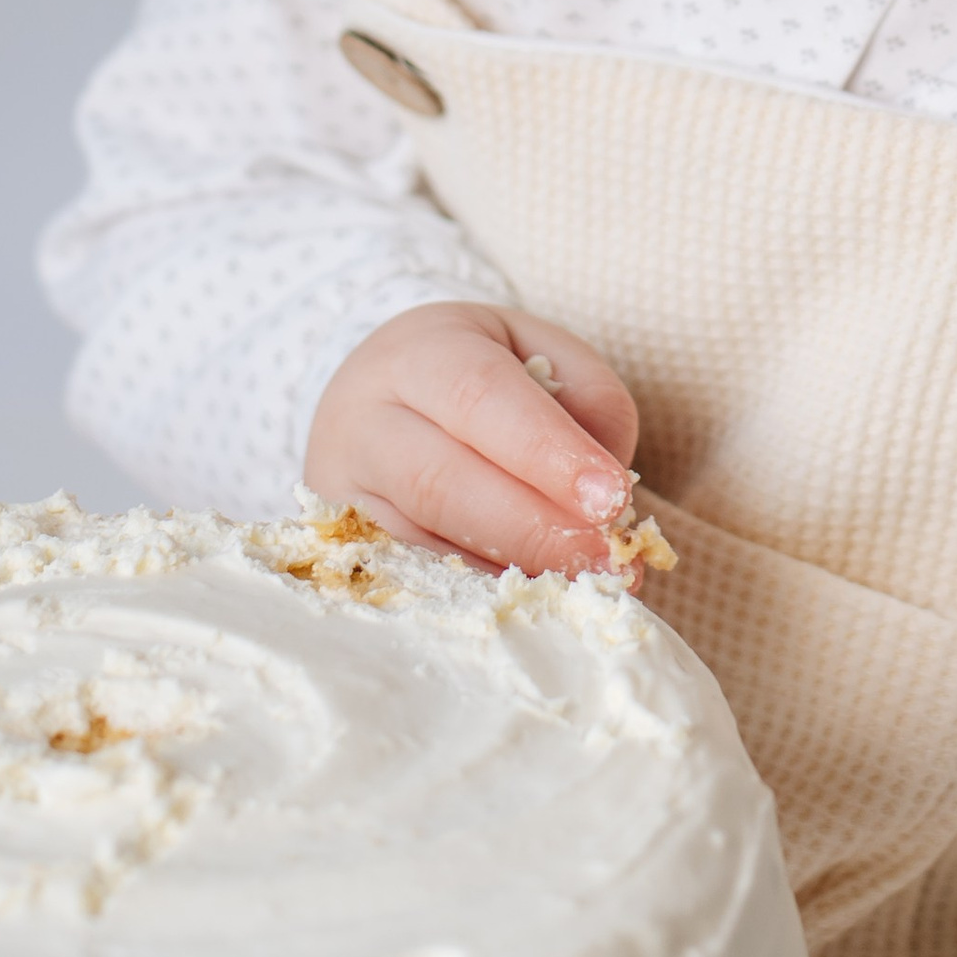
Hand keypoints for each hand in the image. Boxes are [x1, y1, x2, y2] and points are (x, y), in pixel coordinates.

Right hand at [303, 302, 642, 576]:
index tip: (613, 497)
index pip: (481, 397)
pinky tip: (534, 605)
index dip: (548, 450)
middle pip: (442, 482)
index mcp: (418, 354)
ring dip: (510, 576)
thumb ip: (588, 400)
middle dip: (534, 528)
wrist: (374, 398)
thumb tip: (610, 491)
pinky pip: (414, 588)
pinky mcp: (347, 557)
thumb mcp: (536, 352)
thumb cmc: (474, 376)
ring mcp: (344, 496)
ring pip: (421, 547)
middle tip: (606, 558)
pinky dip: (480, 601)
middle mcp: (365, 421)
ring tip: (583, 587)